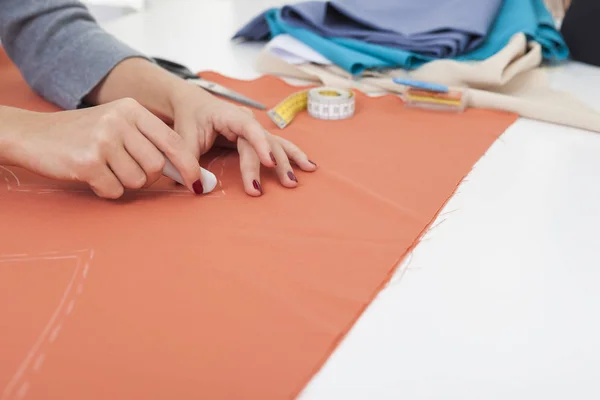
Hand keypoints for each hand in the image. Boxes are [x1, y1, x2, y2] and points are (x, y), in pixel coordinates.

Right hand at [1, 99, 204, 198]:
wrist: (33, 134)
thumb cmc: (82, 133)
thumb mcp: (117, 123)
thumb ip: (149, 140)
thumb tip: (185, 170)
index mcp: (132, 109)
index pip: (173, 141)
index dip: (188, 165)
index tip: (196, 182)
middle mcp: (119, 121)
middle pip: (157, 165)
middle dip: (147, 177)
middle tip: (127, 171)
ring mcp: (103, 140)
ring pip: (137, 181)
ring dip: (124, 183)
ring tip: (105, 169)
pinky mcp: (87, 162)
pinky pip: (114, 190)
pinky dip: (106, 190)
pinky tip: (92, 176)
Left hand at [170, 88, 317, 195]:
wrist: (193, 103)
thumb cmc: (189, 118)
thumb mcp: (183, 138)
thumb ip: (188, 161)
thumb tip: (197, 187)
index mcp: (230, 115)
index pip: (249, 129)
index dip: (261, 146)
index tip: (269, 164)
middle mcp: (248, 120)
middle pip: (264, 143)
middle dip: (273, 165)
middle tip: (278, 186)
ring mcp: (256, 128)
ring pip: (276, 145)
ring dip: (289, 163)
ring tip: (294, 181)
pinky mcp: (259, 138)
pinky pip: (280, 146)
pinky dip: (294, 156)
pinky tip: (309, 166)